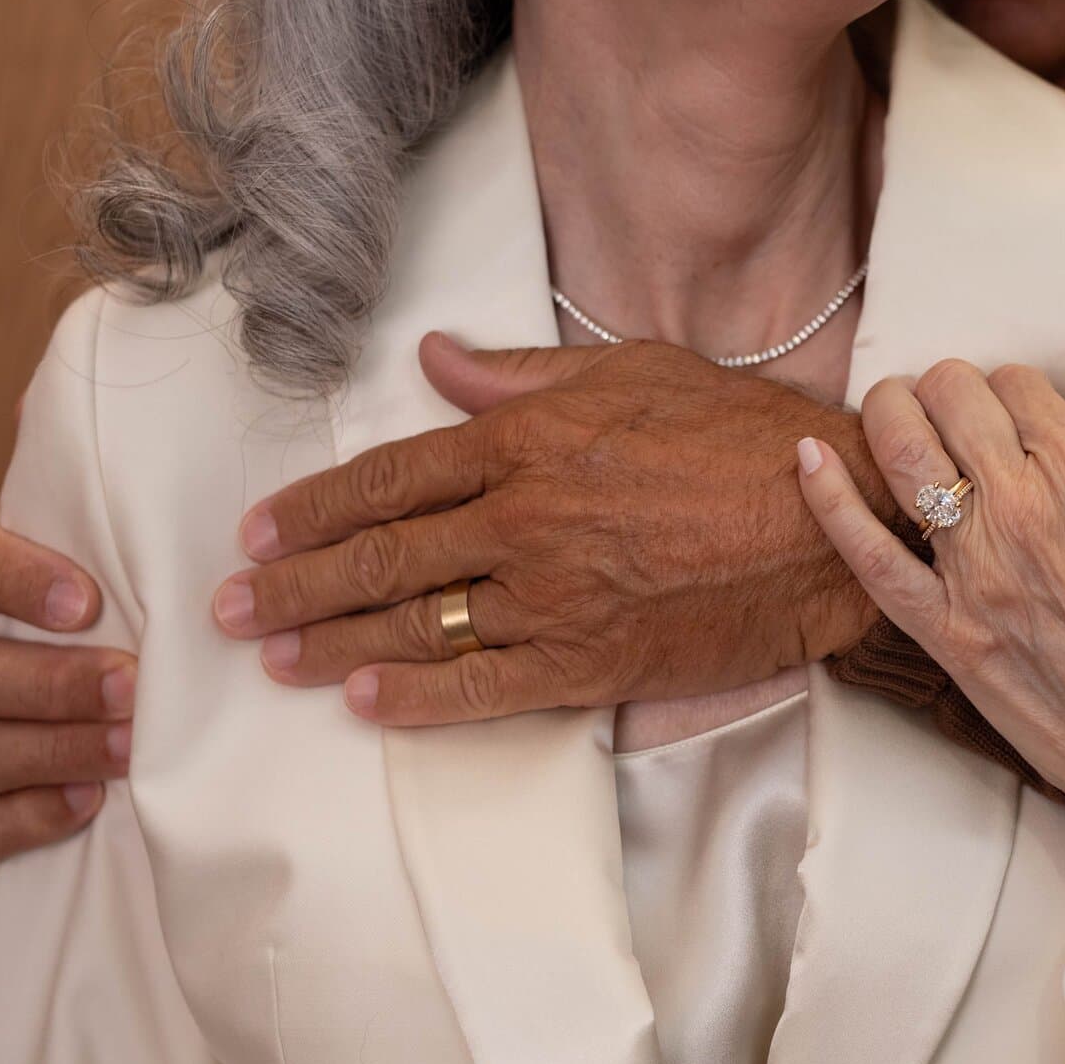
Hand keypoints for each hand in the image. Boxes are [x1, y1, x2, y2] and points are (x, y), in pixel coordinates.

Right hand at [0, 522, 134, 862]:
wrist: (68, 715)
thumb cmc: (101, 641)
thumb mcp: (97, 597)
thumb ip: (119, 583)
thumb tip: (206, 579)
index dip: (16, 580)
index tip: (87, 603)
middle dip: (53, 683)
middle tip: (130, 685)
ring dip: (54, 750)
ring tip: (128, 748)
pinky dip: (27, 816)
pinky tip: (87, 799)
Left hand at [213, 333, 894, 724]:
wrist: (831, 521)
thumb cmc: (742, 437)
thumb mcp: (633, 371)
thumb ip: (523, 374)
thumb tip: (437, 362)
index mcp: (529, 442)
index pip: (392, 478)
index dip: (316, 509)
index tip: (260, 533)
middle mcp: (526, 520)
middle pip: (384, 558)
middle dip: (296, 586)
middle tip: (232, 611)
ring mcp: (556, 598)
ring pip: (419, 627)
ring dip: (333, 644)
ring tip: (277, 659)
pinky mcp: (594, 663)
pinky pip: (486, 689)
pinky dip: (419, 699)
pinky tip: (367, 701)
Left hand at [794, 360, 1064, 1047]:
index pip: (1016, 381)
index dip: (1017, 390)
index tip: (1021, 415)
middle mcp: (1023, 507)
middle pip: (950, 395)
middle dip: (951, 388)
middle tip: (957, 409)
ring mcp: (973, 568)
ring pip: (900, 446)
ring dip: (890, 411)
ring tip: (895, 410)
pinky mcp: (941, 628)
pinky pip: (865, 550)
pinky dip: (829, 497)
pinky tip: (808, 458)